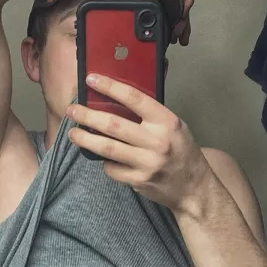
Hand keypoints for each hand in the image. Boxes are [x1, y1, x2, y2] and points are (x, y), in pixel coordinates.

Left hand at [66, 74, 209, 214]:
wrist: (193, 187)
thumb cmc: (181, 152)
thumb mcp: (174, 126)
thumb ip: (151, 115)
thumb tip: (118, 99)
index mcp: (166, 121)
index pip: (134, 98)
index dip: (110, 87)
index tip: (92, 80)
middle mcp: (157, 141)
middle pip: (113, 125)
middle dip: (88, 116)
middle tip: (72, 110)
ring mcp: (147, 163)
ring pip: (107, 148)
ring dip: (86, 139)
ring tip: (73, 133)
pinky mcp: (139, 180)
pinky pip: (112, 169)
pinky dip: (104, 162)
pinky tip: (103, 158)